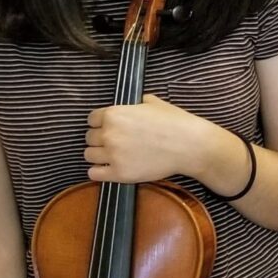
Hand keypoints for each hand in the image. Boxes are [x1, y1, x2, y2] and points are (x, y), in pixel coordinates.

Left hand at [84, 95, 211, 183]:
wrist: (189, 146)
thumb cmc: (175, 122)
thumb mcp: (154, 104)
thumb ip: (137, 104)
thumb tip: (135, 105)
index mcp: (114, 114)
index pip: (91, 119)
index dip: (100, 123)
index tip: (110, 127)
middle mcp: (109, 134)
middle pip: (89, 137)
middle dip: (100, 139)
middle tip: (116, 142)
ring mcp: (112, 155)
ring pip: (89, 155)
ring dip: (98, 155)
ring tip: (113, 155)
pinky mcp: (119, 173)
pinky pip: (94, 173)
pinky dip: (99, 171)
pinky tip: (109, 168)